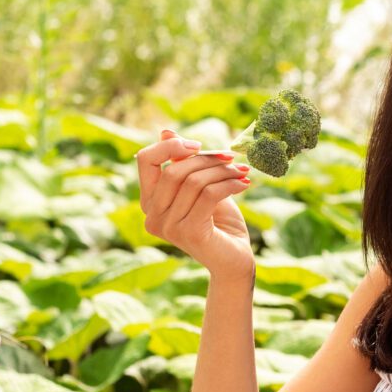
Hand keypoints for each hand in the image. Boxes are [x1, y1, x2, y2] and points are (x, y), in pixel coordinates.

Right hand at [135, 130, 254, 281]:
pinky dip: (230, 184)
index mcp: (150, 202)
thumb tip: (165, 132)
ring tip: (242, 171)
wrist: (235, 260)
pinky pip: (209, 195)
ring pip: (194, 181)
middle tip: (232, 158)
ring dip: (223, 172)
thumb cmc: (219, 222)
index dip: (170, 146)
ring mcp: (168, 227)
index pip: (145, 160)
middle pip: (174, 170)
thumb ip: (183, 163)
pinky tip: (245, 184)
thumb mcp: (201, 186)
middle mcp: (153, 216)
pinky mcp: (189, 232)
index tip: (199, 145)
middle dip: (206, 159)